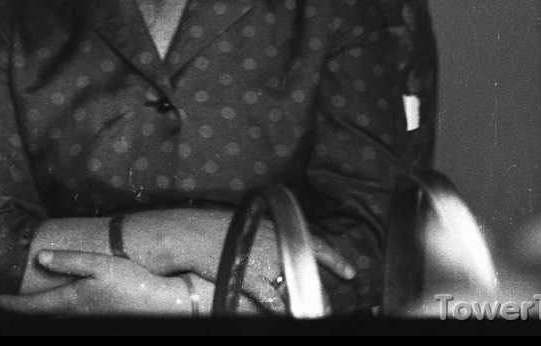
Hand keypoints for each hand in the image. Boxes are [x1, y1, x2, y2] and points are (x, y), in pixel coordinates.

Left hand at [0, 250, 207, 315]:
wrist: (153, 303)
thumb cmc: (128, 281)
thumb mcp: (98, 265)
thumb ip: (69, 261)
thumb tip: (40, 259)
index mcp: (70, 301)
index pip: (32, 307)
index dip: (12, 304)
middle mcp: (73, 314)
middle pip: (39, 316)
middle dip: (19, 310)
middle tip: (2, 303)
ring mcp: (84, 318)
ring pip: (51, 317)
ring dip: (35, 311)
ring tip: (23, 302)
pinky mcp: (94, 316)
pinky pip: (64, 316)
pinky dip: (50, 311)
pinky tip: (54, 302)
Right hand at [135, 208, 352, 314]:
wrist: (189, 232)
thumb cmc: (216, 230)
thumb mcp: (249, 229)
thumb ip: (268, 241)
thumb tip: (284, 258)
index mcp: (276, 228)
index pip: (314, 240)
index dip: (334, 257)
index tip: (351, 272)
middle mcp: (273, 242)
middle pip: (305, 270)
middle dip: (317, 293)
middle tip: (326, 308)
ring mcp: (261, 257)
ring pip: (290, 286)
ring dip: (299, 303)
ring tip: (306, 313)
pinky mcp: (246, 273)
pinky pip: (268, 296)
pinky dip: (276, 307)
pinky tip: (280, 312)